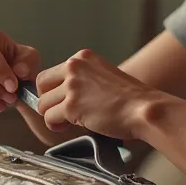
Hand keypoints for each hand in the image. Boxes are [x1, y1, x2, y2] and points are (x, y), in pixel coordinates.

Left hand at [36, 48, 161, 139]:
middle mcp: (75, 67)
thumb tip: (62, 94)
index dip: (54, 91)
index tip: (65, 101)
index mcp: (83, 57)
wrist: (144, 109)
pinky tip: (70, 127)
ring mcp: (72, 86)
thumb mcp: (104, 76)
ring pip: (43, 104)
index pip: (51, 73)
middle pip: (41, 85)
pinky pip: (49, 118)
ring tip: (70, 122)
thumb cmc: (130, 99)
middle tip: (63, 112)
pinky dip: (56, 126)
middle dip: (49, 101)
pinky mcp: (72, 105)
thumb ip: (83, 80)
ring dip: (54, 116)